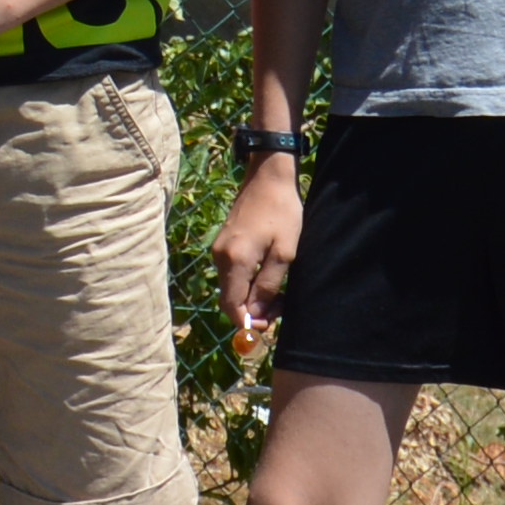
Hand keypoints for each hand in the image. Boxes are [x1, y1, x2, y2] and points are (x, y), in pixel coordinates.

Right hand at [212, 152, 306, 336]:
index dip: (246, 321)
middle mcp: (220, 256)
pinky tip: (267, 275)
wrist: (268, 178)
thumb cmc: (282, 213)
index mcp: (236, 260)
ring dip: (251, 296)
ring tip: (279, 291)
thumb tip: (255, 312)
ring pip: (231, 286)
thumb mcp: (284, 253)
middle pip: (229, 298)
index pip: (232, 305)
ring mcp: (219, 249)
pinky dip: (246, 282)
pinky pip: (231, 273)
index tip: (268, 325)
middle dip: (252, 310)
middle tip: (280, 308)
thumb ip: (268, 285)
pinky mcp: (223, 243)